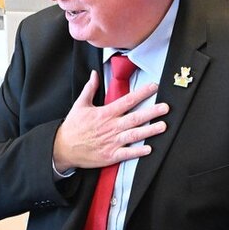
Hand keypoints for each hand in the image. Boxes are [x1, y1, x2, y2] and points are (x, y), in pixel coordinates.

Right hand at [52, 71, 167, 171]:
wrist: (62, 148)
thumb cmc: (72, 127)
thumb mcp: (79, 105)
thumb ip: (89, 89)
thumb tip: (94, 74)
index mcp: (105, 114)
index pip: (127, 101)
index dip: (142, 93)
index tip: (154, 87)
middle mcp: (111, 127)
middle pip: (135, 118)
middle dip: (152, 112)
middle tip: (165, 107)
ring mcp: (111, 142)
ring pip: (134, 135)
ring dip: (149, 130)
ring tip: (162, 126)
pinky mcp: (110, 155)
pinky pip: (127, 153)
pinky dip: (138, 152)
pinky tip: (149, 149)